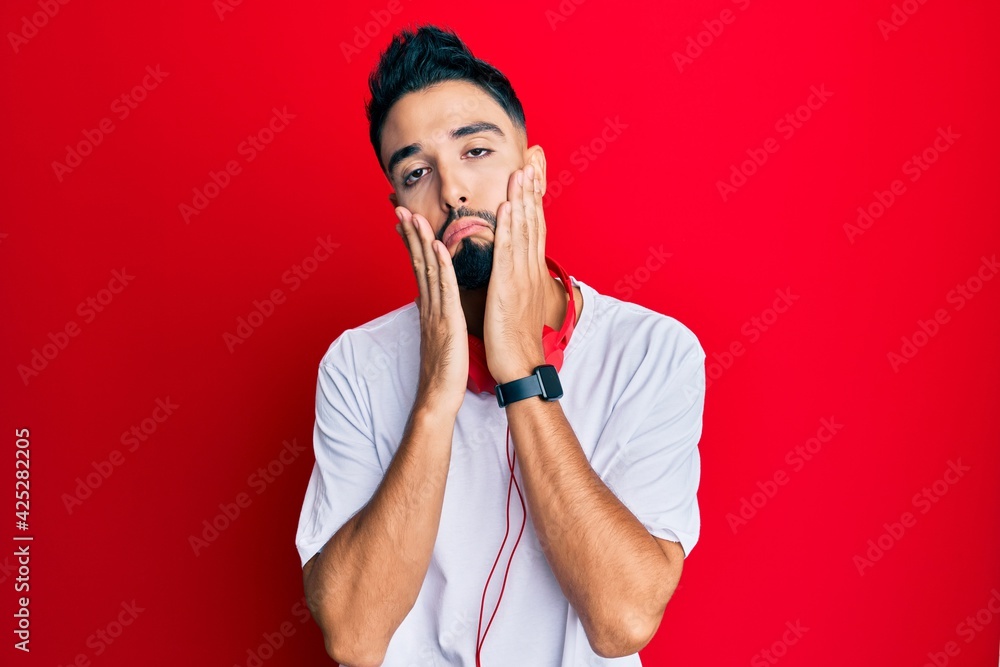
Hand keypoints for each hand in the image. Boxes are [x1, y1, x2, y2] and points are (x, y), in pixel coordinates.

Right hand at [395, 206, 467, 417]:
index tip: (405, 222)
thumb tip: (430, 302)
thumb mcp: (438, 337)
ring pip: (427, 270)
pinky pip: (444, 290)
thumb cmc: (443, 372)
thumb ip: (434, 316)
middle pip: (417, 263)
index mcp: (428, 308)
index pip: (418, 269)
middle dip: (409, 235)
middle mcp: (428, 306)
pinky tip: (437, 247)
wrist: (438, 398)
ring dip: (421, 241)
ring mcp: (435, 313)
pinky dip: (441, 266)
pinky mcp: (447, 322)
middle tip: (399, 209)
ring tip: (414, 217)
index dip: (411, 244)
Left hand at [483, 164, 547, 384]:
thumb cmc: (515, 338)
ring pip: (524, 231)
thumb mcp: (518, 302)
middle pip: (533, 223)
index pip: (533, 228)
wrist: (519, 364)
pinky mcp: (508, 287)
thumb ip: (518, 280)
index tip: (532, 175)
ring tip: (522, 172)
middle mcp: (529, 269)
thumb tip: (516, 268)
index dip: (533, 201)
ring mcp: (521, 277)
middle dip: (532, 191)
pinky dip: (510, 228)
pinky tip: (510, 207)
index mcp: (530, 272)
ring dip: (523, 199)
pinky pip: (509, 253)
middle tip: (531, 161)